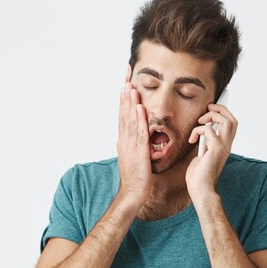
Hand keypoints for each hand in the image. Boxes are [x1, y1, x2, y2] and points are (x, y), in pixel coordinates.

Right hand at [117, 65, 151, 207]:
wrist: (133, 192)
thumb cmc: (137, 177)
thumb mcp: (137, 155)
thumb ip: (138, 142)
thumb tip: (142, 133)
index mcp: (124, 139)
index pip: (124, 113)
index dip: (124, 97)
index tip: (126, 81)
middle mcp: (125, 138)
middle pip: (124, 111)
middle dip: (125, 92)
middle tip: (126, 75)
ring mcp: (130, 144)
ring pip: (129, 119)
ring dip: (129, 102)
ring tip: (130, 85)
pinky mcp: (138, 150)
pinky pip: (138, 132)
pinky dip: (139, 119)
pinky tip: (139, 107)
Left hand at [185, 103, 237, 204]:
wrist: (200, 190)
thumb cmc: (198, 177)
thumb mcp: (201, 156)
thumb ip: (204, 145)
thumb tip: (200, 135)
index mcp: (224, 146)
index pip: (231, 125)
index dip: (224, 113)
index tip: (212, 108)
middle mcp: (227, 146)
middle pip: (233, 119)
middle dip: (220, 109)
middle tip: (208, 109)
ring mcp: (223, 147)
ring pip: (227, 121)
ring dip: (212, 116)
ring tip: (200, 121)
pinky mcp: (215, 149)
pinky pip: (208, 130)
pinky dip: (198, 130)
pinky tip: (192, 139)